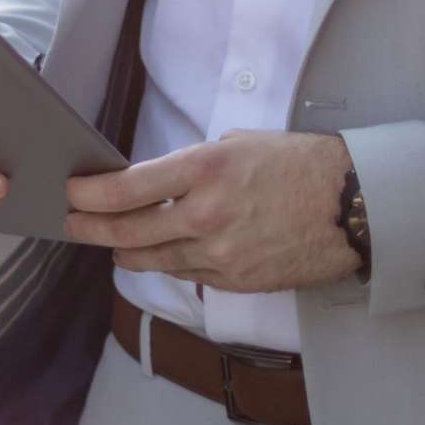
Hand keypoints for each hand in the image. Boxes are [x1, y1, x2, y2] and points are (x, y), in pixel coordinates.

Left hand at [61, 131, 360, 292]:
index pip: (126, 190)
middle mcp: (205, 216)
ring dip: (124, 250)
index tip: (71, 191)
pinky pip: (186, 274)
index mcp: (204, 171)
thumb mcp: (240, 143)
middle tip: (71, 222)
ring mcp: (219, 255)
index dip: (89, 194)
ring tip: (108, 241)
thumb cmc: (300, 164)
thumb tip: (157, 182)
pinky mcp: (234, 281)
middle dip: (90, 227)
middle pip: (126, 232)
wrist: (353, 206)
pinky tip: (157, 254)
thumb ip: (193, 165)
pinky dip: (167, 263)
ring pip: (152, 260)